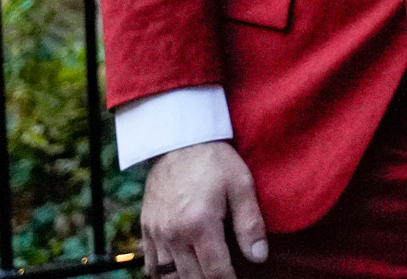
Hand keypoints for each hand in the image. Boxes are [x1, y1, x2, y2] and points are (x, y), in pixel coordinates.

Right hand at [141, 140, 266, 278]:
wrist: (178, 141)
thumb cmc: (214, 161)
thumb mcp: (241, 185)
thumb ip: (250, 224)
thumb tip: (259, 257)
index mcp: (199, 224)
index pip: (215, 271)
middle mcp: (173, 234)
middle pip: (191, 278)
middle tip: (225, 275)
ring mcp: (156, 233)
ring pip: (168, 276)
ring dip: (188, 278)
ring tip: (205, 272)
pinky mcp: (146, 229)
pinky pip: (152, 265)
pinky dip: (165, 273)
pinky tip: (182, 270)